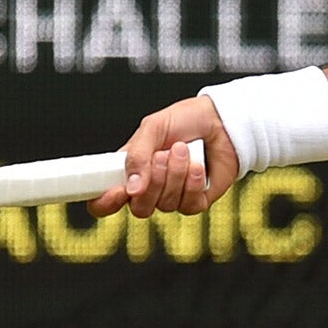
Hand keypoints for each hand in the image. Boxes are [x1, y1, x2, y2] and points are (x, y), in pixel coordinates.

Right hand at [86, 97, 239, 219]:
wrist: (222, 119)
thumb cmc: (186, 120)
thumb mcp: (153, 127)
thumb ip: (136, 155)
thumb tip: (131, 188)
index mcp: (130, 170)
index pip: (105, 200)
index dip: (105, 202)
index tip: (118, 191)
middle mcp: (149, 187)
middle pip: (139, 207)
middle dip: (153, 180)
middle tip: (164, 154)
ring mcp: (172, 196)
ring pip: (165, 205)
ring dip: (176, 174)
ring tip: (183, 150)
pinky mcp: (196, 201)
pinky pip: (188, 205)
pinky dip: (193, 183)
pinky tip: (198, 165)